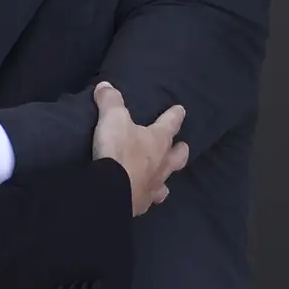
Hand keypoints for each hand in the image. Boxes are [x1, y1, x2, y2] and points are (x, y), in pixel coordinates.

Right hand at [92, 81, 188, 215]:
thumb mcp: (112, 118)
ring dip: (166, 176)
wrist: (112, 191)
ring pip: (166, 180)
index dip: (175, 115)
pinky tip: (145, 197)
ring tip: (165, 175)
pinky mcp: (143, 203)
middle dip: (180, 149)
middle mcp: (162, 163)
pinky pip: (150, 199)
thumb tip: (105, 85)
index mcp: (158, 140)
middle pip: (177, 155)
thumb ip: (110, 101)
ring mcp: (154, 185)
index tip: (181, 109)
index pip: (170, 124)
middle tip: (182, 145)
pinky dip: (149, 196)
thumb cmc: (118, 150)